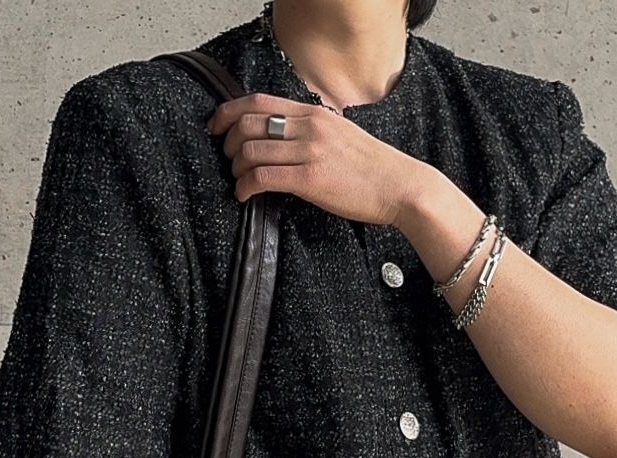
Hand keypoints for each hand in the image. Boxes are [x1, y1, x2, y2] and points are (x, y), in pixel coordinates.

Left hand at [206, 91, 428, 225]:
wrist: (399, 185)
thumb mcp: (338, 134)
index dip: (228, 112)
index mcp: (312, 113)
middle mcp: (308, 126)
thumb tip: (280, 137)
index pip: (258, 101)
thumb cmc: (370, 168)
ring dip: (235, 168)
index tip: (216, 128)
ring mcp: (309, 151)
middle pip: (247, 123)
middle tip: (229, 161)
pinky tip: (244, 196)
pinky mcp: (310, 179)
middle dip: (228, 143)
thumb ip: (309, 130)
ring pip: (250, 150)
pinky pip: (263, 177)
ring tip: (238, 181)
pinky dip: (245, 187)